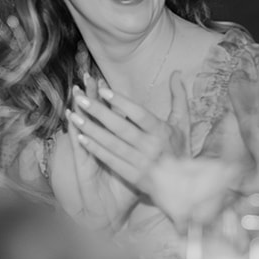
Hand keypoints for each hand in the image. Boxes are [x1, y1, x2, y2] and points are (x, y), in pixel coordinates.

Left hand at [65, 76, 184, 221]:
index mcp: (162, 133)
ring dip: (92, 130)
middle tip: (81, 99)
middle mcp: (152, 148)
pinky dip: (95, 149)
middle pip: (121, 128)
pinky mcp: (133, 177)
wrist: (182, 186)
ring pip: (112, 144)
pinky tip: (81, 138)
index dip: (121, 102)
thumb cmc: (180, 150)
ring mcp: (141, 164)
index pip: (139, 114)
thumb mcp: (183, 124)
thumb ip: (179, 98)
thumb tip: (176, 72)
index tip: (103, 90)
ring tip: (75, 117)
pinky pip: (111, 160)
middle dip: (98, 112)